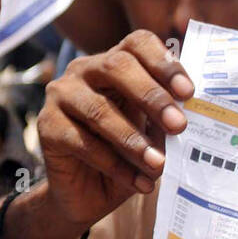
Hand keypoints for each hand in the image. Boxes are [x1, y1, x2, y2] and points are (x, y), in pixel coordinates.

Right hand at [37, 30, 193, 226]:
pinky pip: (83, 143)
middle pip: (116, 66)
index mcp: (113, 62)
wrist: (86, 195)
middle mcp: (83, 70)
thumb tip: (191, 114)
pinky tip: (139, 182)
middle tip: (178, 126)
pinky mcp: (46, 126)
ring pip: (99, 110)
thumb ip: (166, 118)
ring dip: (133, 140)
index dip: (163, 63)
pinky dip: (116, 165)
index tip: (188, 92)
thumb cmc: (125, 156)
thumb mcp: (152, 133)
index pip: (137, 43)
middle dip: (152, 96)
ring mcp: (60, 95)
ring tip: (159, 164)